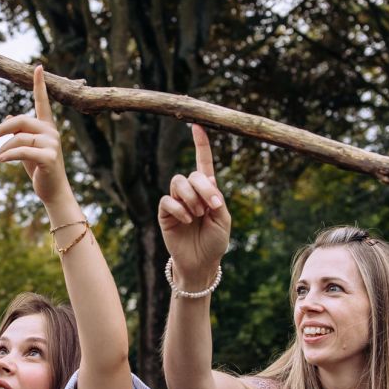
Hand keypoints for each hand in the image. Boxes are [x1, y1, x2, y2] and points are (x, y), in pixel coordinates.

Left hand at [0, 65, 69, 205]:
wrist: (53, 192)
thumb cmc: (39, 170)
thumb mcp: (27, 149)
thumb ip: (20, 133)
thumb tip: (8, 115)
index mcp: (47, 127)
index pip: (42, 102)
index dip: (40, 84)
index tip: (38, 67)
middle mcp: (52, 132)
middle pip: (22, 120)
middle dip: (4, 128)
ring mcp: (52, 144)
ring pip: (20, 138)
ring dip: (4, 148)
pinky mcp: (49, 157)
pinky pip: (22, 151)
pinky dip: (8, 155)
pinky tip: (0, 160)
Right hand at [157, 124, 229, 284]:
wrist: (201, 263)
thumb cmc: (215, 242)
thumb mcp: (223, 220)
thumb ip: (216, 199)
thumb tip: (207, 180)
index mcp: (207, 190)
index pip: (203, 162)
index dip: (200, 144)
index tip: (196, 125)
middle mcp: (191, 192)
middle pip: (192, 174)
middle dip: (203, 188)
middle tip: (212, 206)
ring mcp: (176, 202)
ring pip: (178, 183)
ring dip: (191, 198)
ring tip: (197, 215)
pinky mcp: (165, 213)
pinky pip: (167, 200)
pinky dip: (179, 208)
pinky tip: (187, 220)